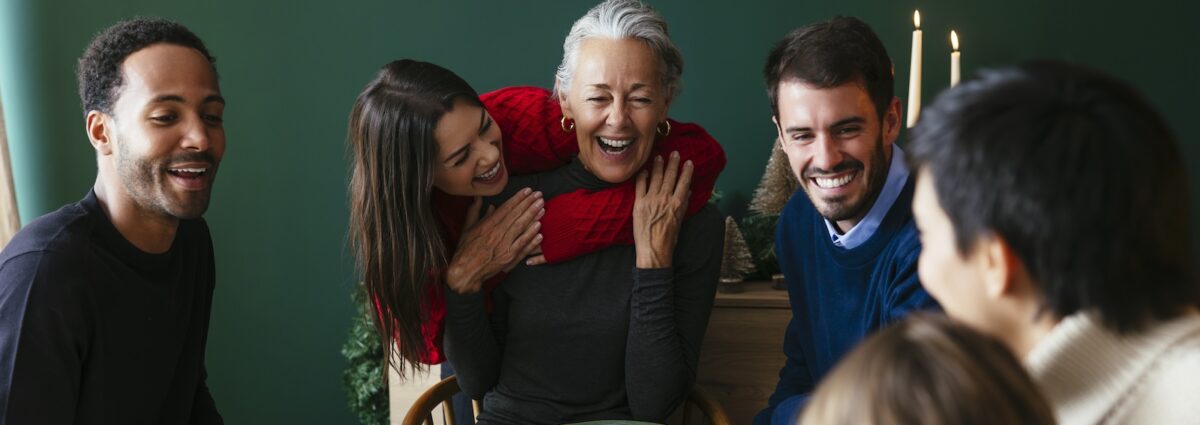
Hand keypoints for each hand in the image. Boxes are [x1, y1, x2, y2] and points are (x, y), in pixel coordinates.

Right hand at [445, 188, 543, 293]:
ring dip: (533, 216)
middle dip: (528, 204)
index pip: (506, 208)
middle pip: (516, 215)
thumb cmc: (466, 249)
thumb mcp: (467, 227)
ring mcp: (504, 245)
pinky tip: (540, 229)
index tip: (527, 191)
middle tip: (539, 195)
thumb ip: (474, 211)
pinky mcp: (509, 257)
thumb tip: (479, 198)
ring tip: (542, 207)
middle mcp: (497, 233)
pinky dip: (531, 237)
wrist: (465, 271)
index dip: (518, 198)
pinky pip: (522, 245)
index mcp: (487, 225)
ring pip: (521, 228)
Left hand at [633, 151, 692, 268]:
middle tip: (674, 153)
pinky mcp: (639, 203)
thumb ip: (683, 204)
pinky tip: (645, 170)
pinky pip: (640, 185)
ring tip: (660, 157)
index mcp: (678, 203)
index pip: (684, 182)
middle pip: (670, 176)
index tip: (688, 162)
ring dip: (659, 166)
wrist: (654, 249)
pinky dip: (643, 176)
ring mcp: (651, 200)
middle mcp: (665, 199)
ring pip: (656, 178)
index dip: (686, 170)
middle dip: (673, 163)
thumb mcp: (680, 221)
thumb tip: (686, 191)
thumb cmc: (669, 238)